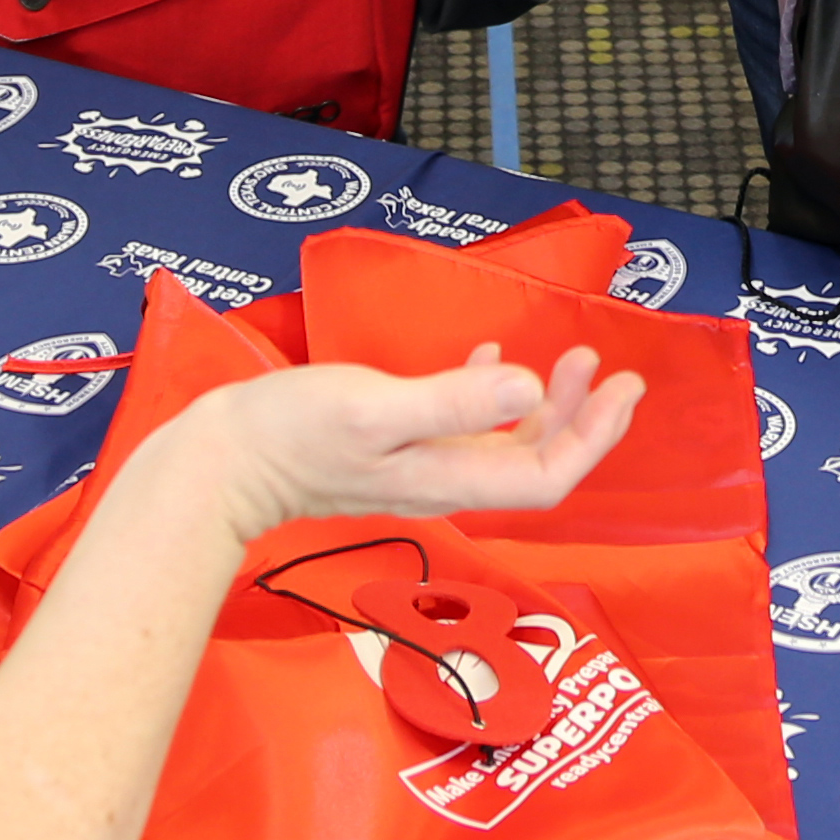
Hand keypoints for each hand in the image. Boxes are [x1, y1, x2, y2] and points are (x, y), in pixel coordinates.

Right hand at [165, 344, 643, 547]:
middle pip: (534, 464)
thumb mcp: (374, 407)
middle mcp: (443, 481)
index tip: (621, 388)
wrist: (218, 462)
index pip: (546, 476)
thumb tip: (530, 388)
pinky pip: (462, 428)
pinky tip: (491, 359)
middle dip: (582, 419)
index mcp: (449, 478)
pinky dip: (491, 396)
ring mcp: (418, 468)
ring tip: (569, 359)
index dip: (593, 438)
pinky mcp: (393, 450)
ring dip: (544, 406)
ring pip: (504, 445)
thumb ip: (453, 400)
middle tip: (612, 369)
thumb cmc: (290, 432)